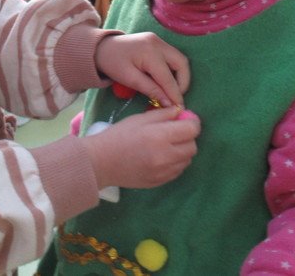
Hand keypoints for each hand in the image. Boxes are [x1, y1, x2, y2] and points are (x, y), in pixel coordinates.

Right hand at [82, 107, 199, 188]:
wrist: (102, 162)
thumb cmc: (119, 136)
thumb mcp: (140, 118)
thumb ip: (164, 114)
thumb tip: (181, 112)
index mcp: (161, 136)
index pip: (192, 129)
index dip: (191, 122)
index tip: (185, 120)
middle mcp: (166, 156)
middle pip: (192, 146)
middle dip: (188, 137)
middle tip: (175, 132)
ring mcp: (164, 172)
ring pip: (187, 160)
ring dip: (182, 150)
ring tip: (167, 145)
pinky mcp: (161, 182)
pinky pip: (178, 171)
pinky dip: (175, 162)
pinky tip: (162, 157)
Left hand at [95, 32, 189, 107]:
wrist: (100, 47)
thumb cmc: (112, 63)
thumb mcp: (129, 79)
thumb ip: (150, 90)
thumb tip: (169, 103)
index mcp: (149, 52)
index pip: (168, 77)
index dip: (175, 94)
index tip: (178, 109)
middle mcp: (158, 43)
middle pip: (182, 63)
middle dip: (183, 82)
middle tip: (176, 98)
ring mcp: (158, 40)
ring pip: (180, 59)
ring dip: (180, 76)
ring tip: (171, 91)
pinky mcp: (157, 41)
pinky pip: (173, 56)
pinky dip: (173, 69)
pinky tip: (165, 81)